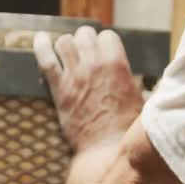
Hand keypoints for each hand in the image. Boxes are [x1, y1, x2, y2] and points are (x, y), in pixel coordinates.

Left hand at [33, 26, 142, 151]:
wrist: (106, 149)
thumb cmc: (126, 128)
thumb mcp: (141, 99)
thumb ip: (136, 81)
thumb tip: (143, 78)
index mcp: (117, 64)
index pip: (107, 36)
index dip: (105, 42)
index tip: (103, 49)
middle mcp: (95, 65)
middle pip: (85, 34)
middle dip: (85, 40)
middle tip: (85, 49)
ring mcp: (75, 76)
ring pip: (64, 42)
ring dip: (67, 44)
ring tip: (67, 51)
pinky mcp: (59, 89)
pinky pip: (46, 60)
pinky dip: (41, 46)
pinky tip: (40, 39)